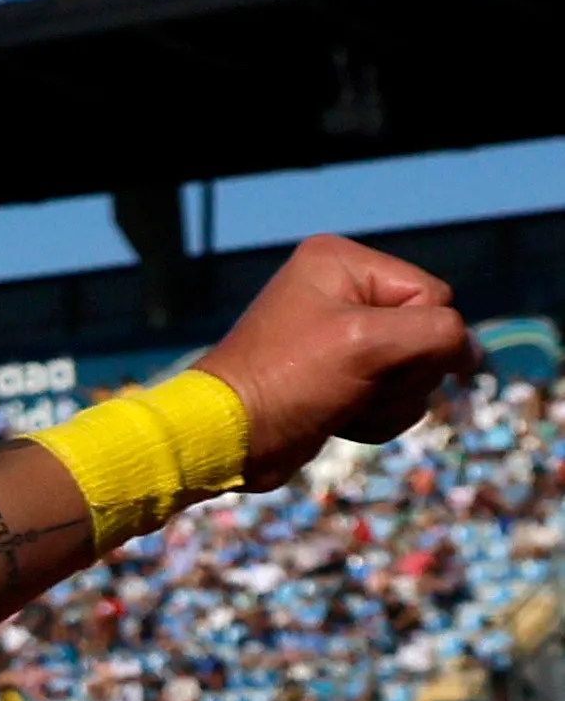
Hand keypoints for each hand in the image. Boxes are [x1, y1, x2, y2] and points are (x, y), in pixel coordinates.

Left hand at [197, 233, 470, 483]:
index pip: (432, 295)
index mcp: (342, 261)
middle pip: (428, 335)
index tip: (371, 357)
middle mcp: (342, 291)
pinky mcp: (341, 377)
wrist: (229, 438)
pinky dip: (376, 416)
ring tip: (341, 403)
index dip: (418, 337)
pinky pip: (395, 396)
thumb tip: (472, 353)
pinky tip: (338, 420)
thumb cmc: (289, 380)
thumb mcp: (369, 344)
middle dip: (401, 373)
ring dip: (389, 399)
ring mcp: (343, 336)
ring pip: (417, 372)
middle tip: (350, 383)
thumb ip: (439, 335)